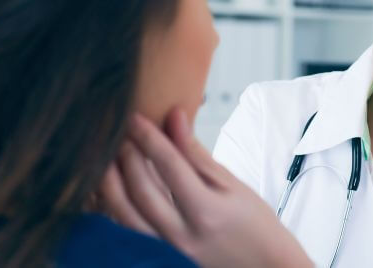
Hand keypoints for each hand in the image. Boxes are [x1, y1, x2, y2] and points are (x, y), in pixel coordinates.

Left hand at [99, 109, 312, 267]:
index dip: (149, 138)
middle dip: (127, 157)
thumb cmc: (254, 223)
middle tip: (120, 133)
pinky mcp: (159, 259)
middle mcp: (183, 235)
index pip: (170, 166)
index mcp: (207, 211)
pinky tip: (111, 189)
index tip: (135, 118)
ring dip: (111, 184)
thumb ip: (197, 154)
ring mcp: (168, 251)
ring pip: (125, 216)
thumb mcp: (232, 185)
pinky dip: (113, 209)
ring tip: (108, 158)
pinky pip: (126, 232)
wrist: (264, 266)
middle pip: (142, 191)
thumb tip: (175, 118)